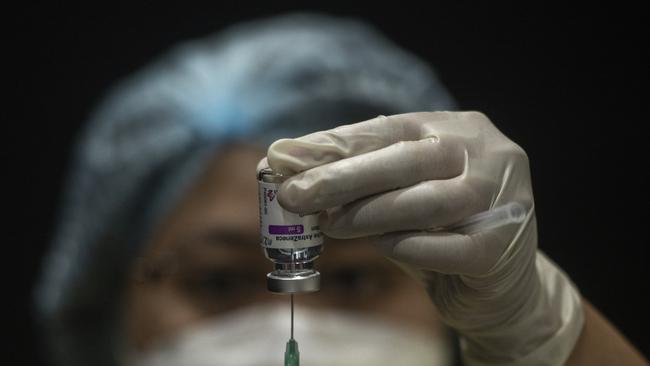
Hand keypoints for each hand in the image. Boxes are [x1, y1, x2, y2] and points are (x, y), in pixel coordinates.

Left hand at [263, 111, 583, 364]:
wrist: (498, 285)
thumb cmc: (440, 232)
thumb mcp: (400, 194)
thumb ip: (360, 181)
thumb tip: (293, 170)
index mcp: (459, 129)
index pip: (389, 128)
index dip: (336, 144)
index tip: (286, 159)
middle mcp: (487, 154)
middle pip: (409, 159)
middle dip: (344, 178)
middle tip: (294, 195)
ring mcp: (502, 199)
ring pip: (429, 202)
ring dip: (370, 214)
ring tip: (330, 225)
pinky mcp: (501, 248)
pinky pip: (446, 247)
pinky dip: (405, 247)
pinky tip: (380, 247)